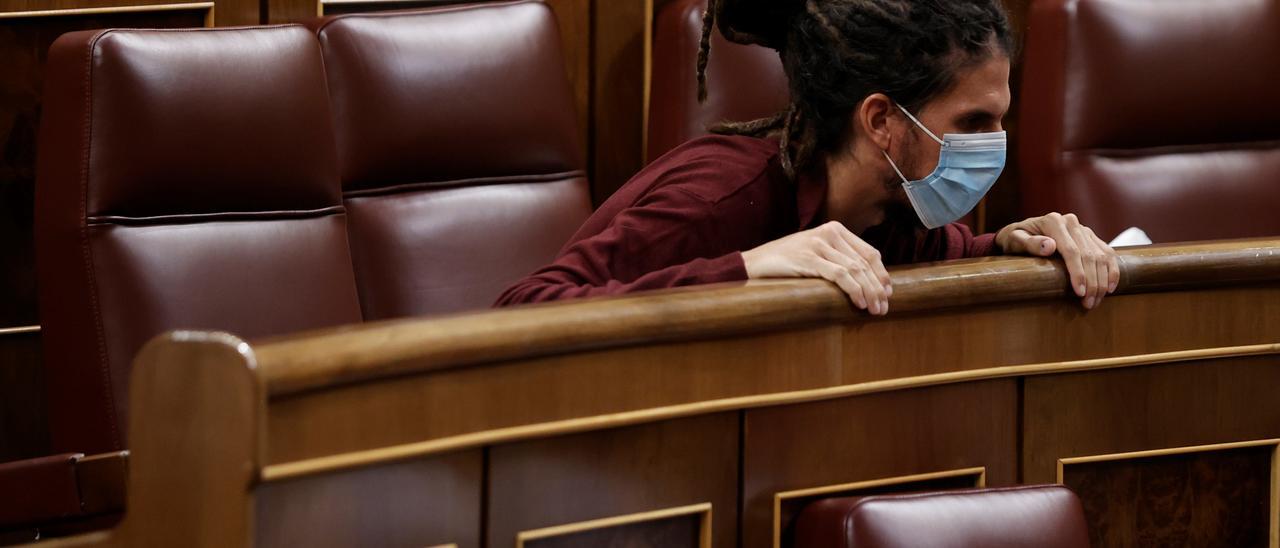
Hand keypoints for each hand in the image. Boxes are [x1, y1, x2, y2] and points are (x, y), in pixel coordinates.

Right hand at [742, 221, 892, 314]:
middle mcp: (829, 233)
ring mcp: (818, 244)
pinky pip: (839, 275)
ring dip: (869, 292)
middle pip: (865, 262)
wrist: (754, 263)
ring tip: (874, 309)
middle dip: (877, 287)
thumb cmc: (786, 262)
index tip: (888, 292)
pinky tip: (859, 302)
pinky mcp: (809, 258)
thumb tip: (866, 280)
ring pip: (855, 270)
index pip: (868, 252)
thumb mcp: (815, 252)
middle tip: (883, 307)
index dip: (881, 274)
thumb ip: (837, 257)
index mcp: (834, 229)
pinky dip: (853, 290)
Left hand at [995, 212, 1119, 309]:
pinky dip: (1111, 270)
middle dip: (1092, 282)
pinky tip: (1110, 287)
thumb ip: (1029, 243)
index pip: (1071, 250)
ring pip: (1101, 255)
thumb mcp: (1015, 240)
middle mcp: (1071, 222)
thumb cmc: (1014, 239)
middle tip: (1088, 303)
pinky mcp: (1090, 236)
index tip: (1079, 292)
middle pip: (1089, 255)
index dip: (1078, 272)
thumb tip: (1049, 246)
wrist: (1021, 231)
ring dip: (1102, 280)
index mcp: (1053, 221)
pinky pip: (1107, 253)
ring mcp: (1083, 229)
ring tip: (1096, 300)